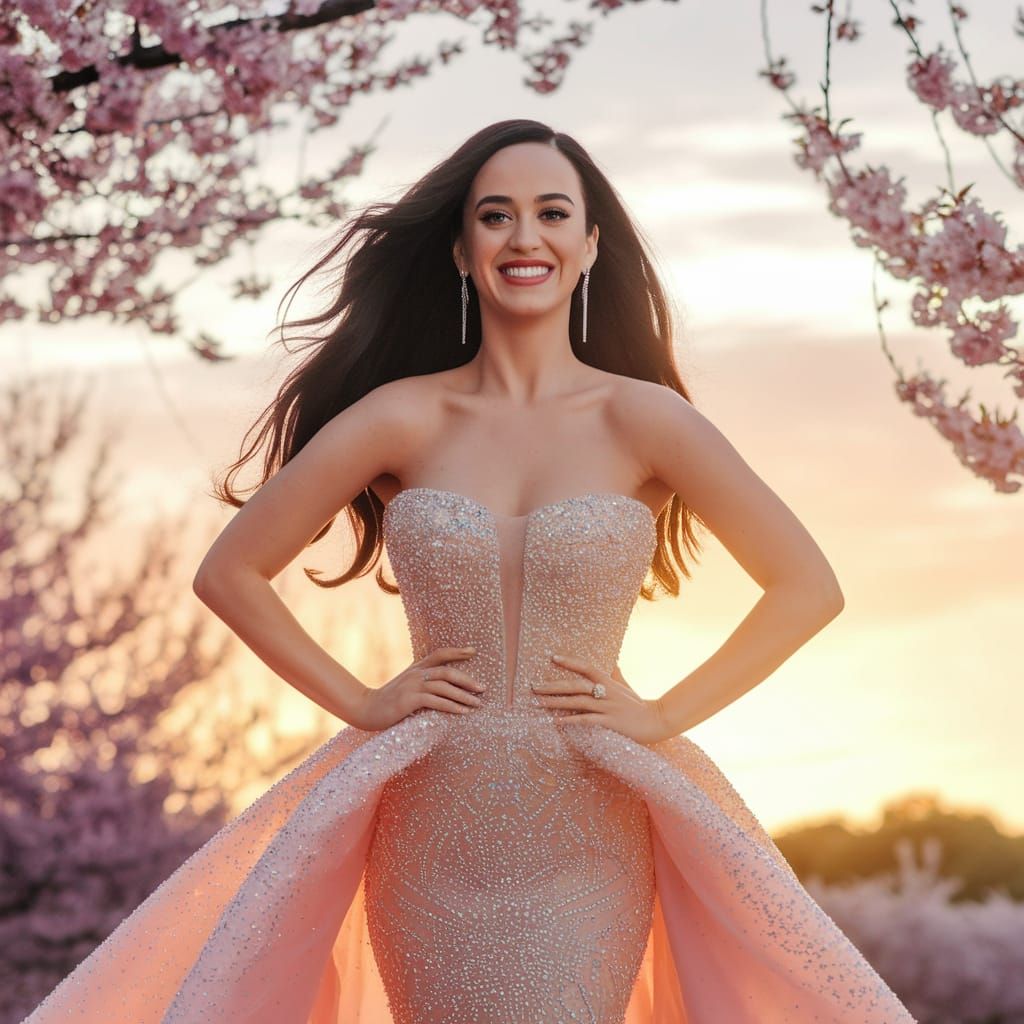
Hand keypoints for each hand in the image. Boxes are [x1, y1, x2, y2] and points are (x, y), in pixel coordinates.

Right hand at [348, 645, 484, 730]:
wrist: (366, 709)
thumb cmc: (388, 701)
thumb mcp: (406, 686)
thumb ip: (421, 682)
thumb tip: (444, 687)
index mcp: (416, 668)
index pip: (439, 654)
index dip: (457, 651)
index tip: (473, 651)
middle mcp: (416, 673)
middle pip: (447, 671)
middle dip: (467, 680)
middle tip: (483, 689)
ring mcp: (413, 685)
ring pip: (444, 686)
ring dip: (464, 696)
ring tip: (478, 704)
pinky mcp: (410, 699)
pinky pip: (436, 701)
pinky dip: (452, 706)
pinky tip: (463, 712)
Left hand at [531, 653, 674, 744]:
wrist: (656, 721)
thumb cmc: (638, 704)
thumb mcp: (625, 688)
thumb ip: (616, 676)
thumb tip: (612, 663)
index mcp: (608, 682)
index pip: (586, 667)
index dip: (570, 661)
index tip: (553, 657)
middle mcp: (606, 692)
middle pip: (575, 685)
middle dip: (553, 686)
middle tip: (533, 686)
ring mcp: (607, 707)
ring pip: (577, 701)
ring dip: (556, 702)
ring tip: (538, 703)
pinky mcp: (610, 722)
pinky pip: (587, 720)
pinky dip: (571, 720)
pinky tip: (557, 721)